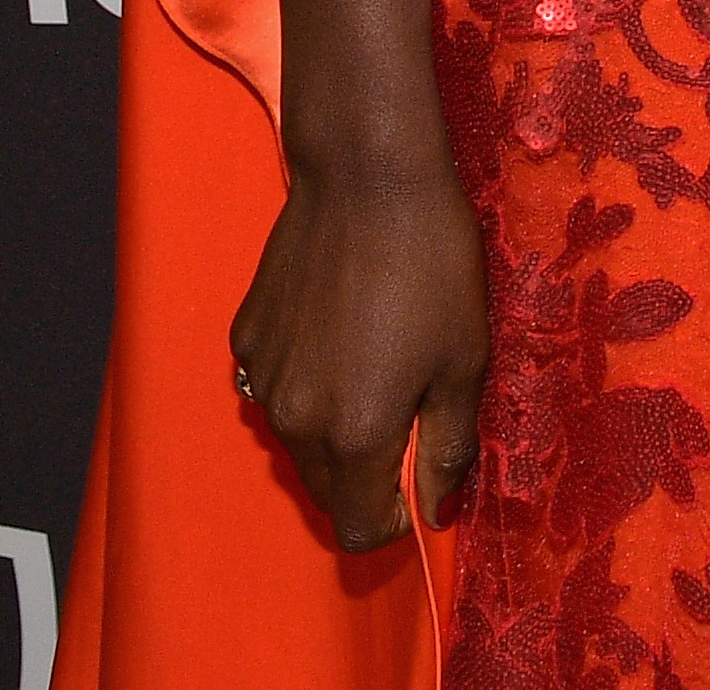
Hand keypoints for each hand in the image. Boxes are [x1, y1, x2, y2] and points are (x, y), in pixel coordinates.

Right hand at [230, 158, 486, 548]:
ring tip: (376, 356)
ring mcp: (261, 378)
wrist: (367, 179)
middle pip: (327, 491)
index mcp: (354, 435)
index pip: (360, 529)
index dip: (396, 517)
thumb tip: (438, 510)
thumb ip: (448, 446)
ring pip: (298, 441)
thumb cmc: (432, 266)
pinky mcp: (245, 338)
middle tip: (409, 408)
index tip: (421, 476)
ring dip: (334, 426)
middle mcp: (294, 420)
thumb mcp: (465, 360)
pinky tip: (338, 327)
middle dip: (368, 474)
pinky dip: (305, 380)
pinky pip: (275, 387)